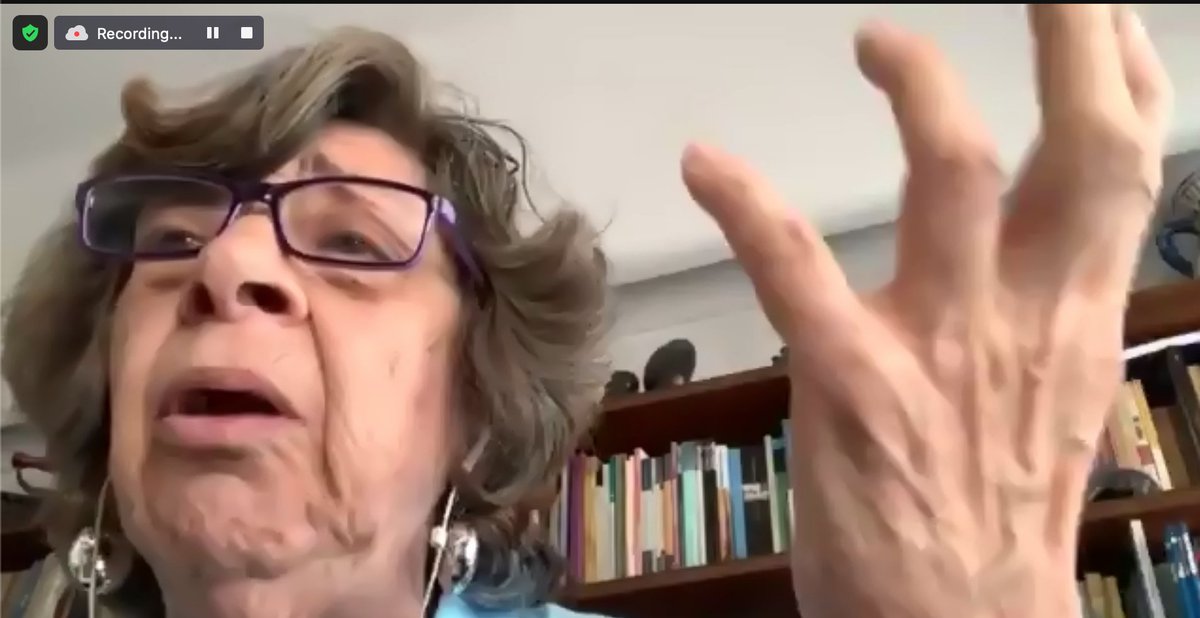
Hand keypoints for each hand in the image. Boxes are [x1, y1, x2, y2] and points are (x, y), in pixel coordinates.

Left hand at [682, 5, 1169, 617]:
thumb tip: (1030, 227)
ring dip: (923, 92)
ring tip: (877, 39)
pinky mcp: (855, 382)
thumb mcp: (1049, 393)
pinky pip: (799, 272)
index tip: (1102, 8)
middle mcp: (1027, 312)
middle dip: (1074, 38)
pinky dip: (750, 206)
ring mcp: (943, 344)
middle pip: (1085, 147)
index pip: (1129, 165)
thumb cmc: (996, 507)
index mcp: (1076, 312)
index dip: (1123, 70)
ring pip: (955, 180)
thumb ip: (1042, 302)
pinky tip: (706, 161)